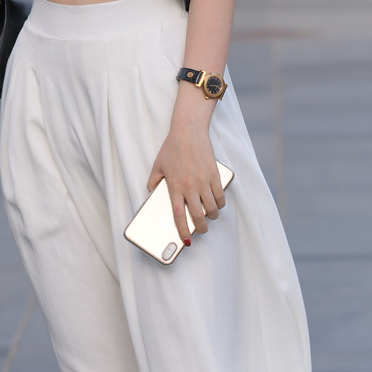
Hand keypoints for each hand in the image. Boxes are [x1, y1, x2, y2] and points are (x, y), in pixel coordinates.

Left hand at [147, 120, 226, 241]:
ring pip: (211, 208)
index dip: (183, 230)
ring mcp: (204, 181)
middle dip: (201, 228)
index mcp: (175, 186)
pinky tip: (217, 204)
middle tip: (201, 230)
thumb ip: (153, 181)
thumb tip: (151, 193)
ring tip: (209, 216)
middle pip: (198, 216)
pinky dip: (220, 204)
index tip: (186, 240)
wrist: (189, 131)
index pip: (179, 215)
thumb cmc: (172, 147)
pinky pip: (220, 196)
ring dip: (211, 216)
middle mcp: (190, 186)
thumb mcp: (158, 165)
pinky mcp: (214, 175)